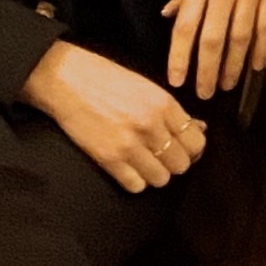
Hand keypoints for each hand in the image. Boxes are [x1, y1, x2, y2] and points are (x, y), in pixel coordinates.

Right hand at [24, 38, 208, 194]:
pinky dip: (135, 181)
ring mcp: (130, 144)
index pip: (197, 142)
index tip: (183, 148)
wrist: (66, 79)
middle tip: (162, 156)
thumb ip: (173, 111)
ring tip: (145, 163)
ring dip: (155, 174)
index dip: (192, 149)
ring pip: (162, 179)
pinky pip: (136, 186)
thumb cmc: (107, 80)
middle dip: (174, 163)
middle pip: (182, 164)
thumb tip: (199, 128)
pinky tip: (129, 168)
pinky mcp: (108, 159)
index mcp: (164, 104)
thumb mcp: (147, 87)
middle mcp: (151, 125)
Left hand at [164, 0, 265, 93]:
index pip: (185, 25)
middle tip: (204, 92)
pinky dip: (262, 49)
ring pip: (240, 37)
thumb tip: (170, 12)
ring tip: (228, 84)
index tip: (177, 77)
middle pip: (213, 38)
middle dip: (207, 70)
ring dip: (233, 66)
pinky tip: (256, 64)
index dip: (179, 56)